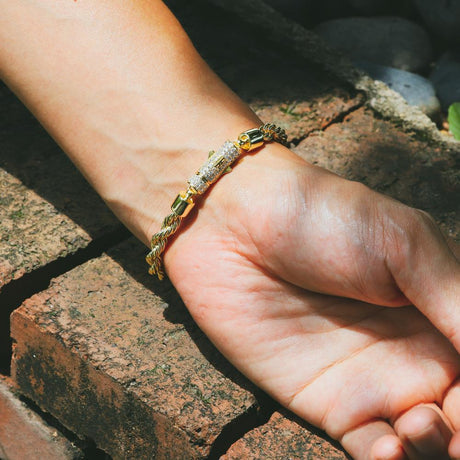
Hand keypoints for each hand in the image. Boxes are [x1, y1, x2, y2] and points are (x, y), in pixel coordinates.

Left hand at [164, 143, 459, 458]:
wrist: (236, 227)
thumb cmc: (323, 218)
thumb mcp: (405, 244)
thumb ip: (457, 302)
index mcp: (439, 310)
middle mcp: (411, 352)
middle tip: (455, 426)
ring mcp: (367, 380)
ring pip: (422, 441)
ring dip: (434, 449)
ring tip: (418, 426)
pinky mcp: (321, 400)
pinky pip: (367, 447)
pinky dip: (386, 459)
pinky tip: (386, 446)